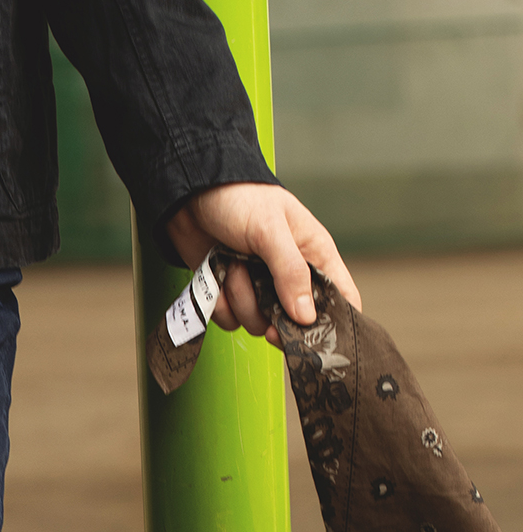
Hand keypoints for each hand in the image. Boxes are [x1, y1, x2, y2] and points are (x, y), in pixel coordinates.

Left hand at [165, 182, 360, 345]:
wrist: (189, 196)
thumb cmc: (239, 200)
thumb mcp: (270, 230)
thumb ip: (291, 272)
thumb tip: (307, 317)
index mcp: (314, 255)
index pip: (342, 297)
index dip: (336, 323)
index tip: (315, 335)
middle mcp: (290, 277)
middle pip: (296, 322)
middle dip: (275, 316)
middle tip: (263, 305)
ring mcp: (260, 288)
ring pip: (258, 323)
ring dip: (241, 299)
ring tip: (233, 265)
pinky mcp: (232, 295)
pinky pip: (230, 320)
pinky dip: (221, 303)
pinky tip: (218, 276)